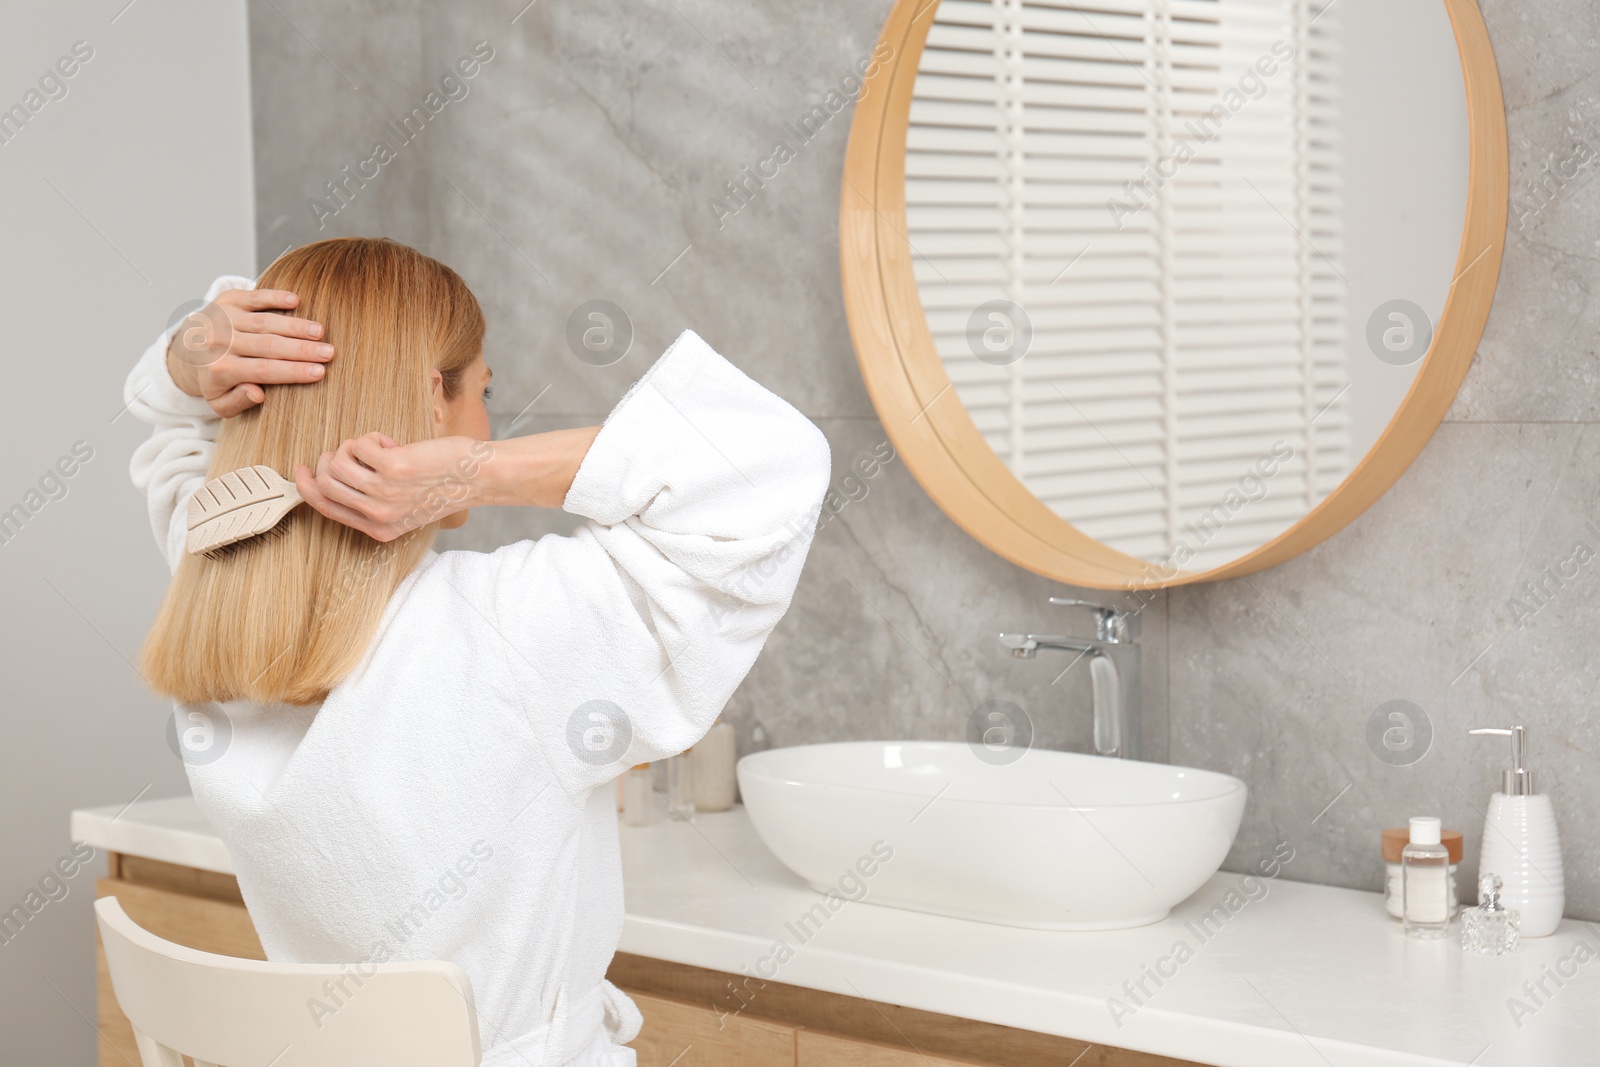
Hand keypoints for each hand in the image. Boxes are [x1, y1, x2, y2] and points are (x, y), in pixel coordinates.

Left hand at [167, 288, 332, 416]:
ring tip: (320, 331)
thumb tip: (258, 394)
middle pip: (267, 345)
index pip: (263, 370)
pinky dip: (274, 297)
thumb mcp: (221, 403)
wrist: (188, 350)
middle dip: (302, 349)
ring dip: (294, 326)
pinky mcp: (227, 299)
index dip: (293, 371)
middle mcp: (218, 342)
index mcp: (219, 370)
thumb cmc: (215, 381)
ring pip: (264, 322)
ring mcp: (223, 318)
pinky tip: (296, 301)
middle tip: (329, 352)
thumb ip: (239, 402)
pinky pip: (254, 297)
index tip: (320, 372)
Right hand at [294, 433, 492, 541]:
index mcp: (378, 529)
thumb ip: (373, 502)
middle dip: (329, 460)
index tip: (301, 468)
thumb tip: (333, 475)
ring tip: (375, 447)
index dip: (307, 487)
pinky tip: (391, 442)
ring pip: (336, 464)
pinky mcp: (393, 468)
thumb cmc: (443, 486)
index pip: (325, 509)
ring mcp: (385, 493)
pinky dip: (369, 437)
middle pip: (325, 485)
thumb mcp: (406, 508)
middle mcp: (378, 516)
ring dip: (350, 446)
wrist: (476, 477)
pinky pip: (358, 446)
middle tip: (350, 451)